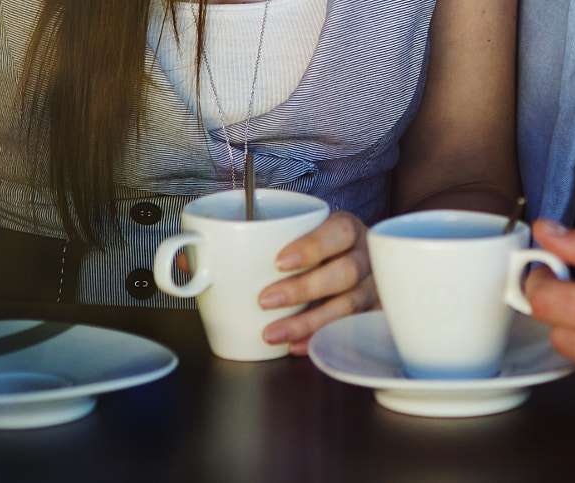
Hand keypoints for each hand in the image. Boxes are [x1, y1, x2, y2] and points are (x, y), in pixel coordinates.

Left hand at [257, 210, 375, 351]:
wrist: (357, 262)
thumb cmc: (322, 249)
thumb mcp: (302, 233)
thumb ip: (265, 242)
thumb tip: (200, 257)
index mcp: (348, 230)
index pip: (338, 232)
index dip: (311, 247)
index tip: (278, 262)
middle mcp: (367, 257)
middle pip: (346, 272)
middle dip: (304, 289)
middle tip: (265, 300)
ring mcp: (374, 287)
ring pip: (350, 305)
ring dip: (309, 322)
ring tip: (273, 333)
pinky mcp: (374, 314)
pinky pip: (354, 331)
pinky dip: (323, 340)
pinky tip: (298, 346)